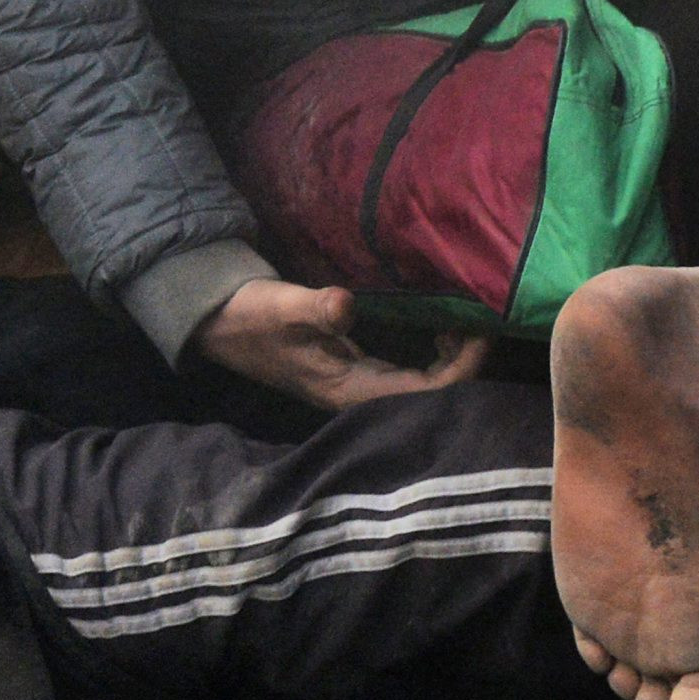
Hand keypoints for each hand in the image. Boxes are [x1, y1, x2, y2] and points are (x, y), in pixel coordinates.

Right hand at [195, 278, 485, 413]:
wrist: (217, 323)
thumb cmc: (250, 315)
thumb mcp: (281, 306)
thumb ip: (316, 309)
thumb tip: (346, 305)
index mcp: (349, 390)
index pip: (425, 393)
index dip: (461, 368)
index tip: (480, 330)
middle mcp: (360, 395)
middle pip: (433, 395)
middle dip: (466, 363)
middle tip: (481, 320)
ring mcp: (358, 385)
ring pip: (423, 385)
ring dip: (453, 360)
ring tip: (466, 321)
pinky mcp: (355, 371)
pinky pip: (410, 372)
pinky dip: (434, 354)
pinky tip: (439, 327)